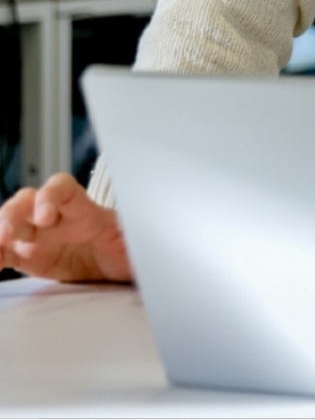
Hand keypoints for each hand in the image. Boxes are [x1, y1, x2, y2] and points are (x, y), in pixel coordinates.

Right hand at [0, 173, 132, 282]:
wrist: (118, 265)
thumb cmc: (129, 247)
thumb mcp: (137, 242)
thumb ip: (138, 240)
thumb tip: (161, 242)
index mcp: (84, 210)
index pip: (62, 188)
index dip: (50, 196)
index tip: (45, 218)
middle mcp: (56, 217)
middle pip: (26, 201)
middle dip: (12, 214)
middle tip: (6, 234)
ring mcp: (38, 235)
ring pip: (9, 223)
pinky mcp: (27, 255)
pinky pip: (4, 252)